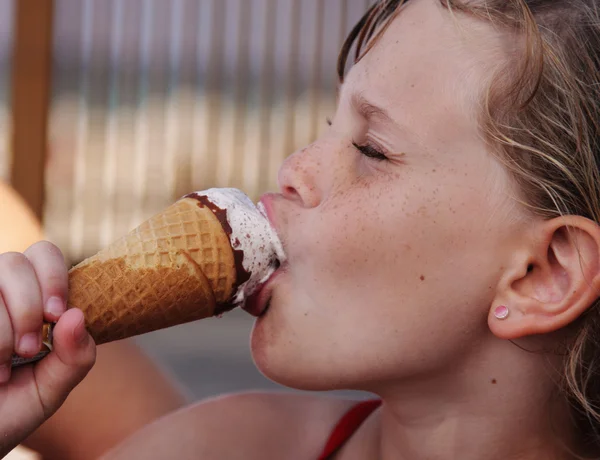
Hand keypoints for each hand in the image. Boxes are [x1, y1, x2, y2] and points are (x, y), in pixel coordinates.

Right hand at [0, 241, 95, 455]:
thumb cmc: (6, 411)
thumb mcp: (50, 389)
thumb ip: (75, 357)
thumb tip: (77, 315)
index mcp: (29, 297)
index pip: (44, 254)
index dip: (53, 277)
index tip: (56, 314)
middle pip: (15, 263)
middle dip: (28, 306)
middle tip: (31, 347)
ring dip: (2, 327)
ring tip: (4, 365)